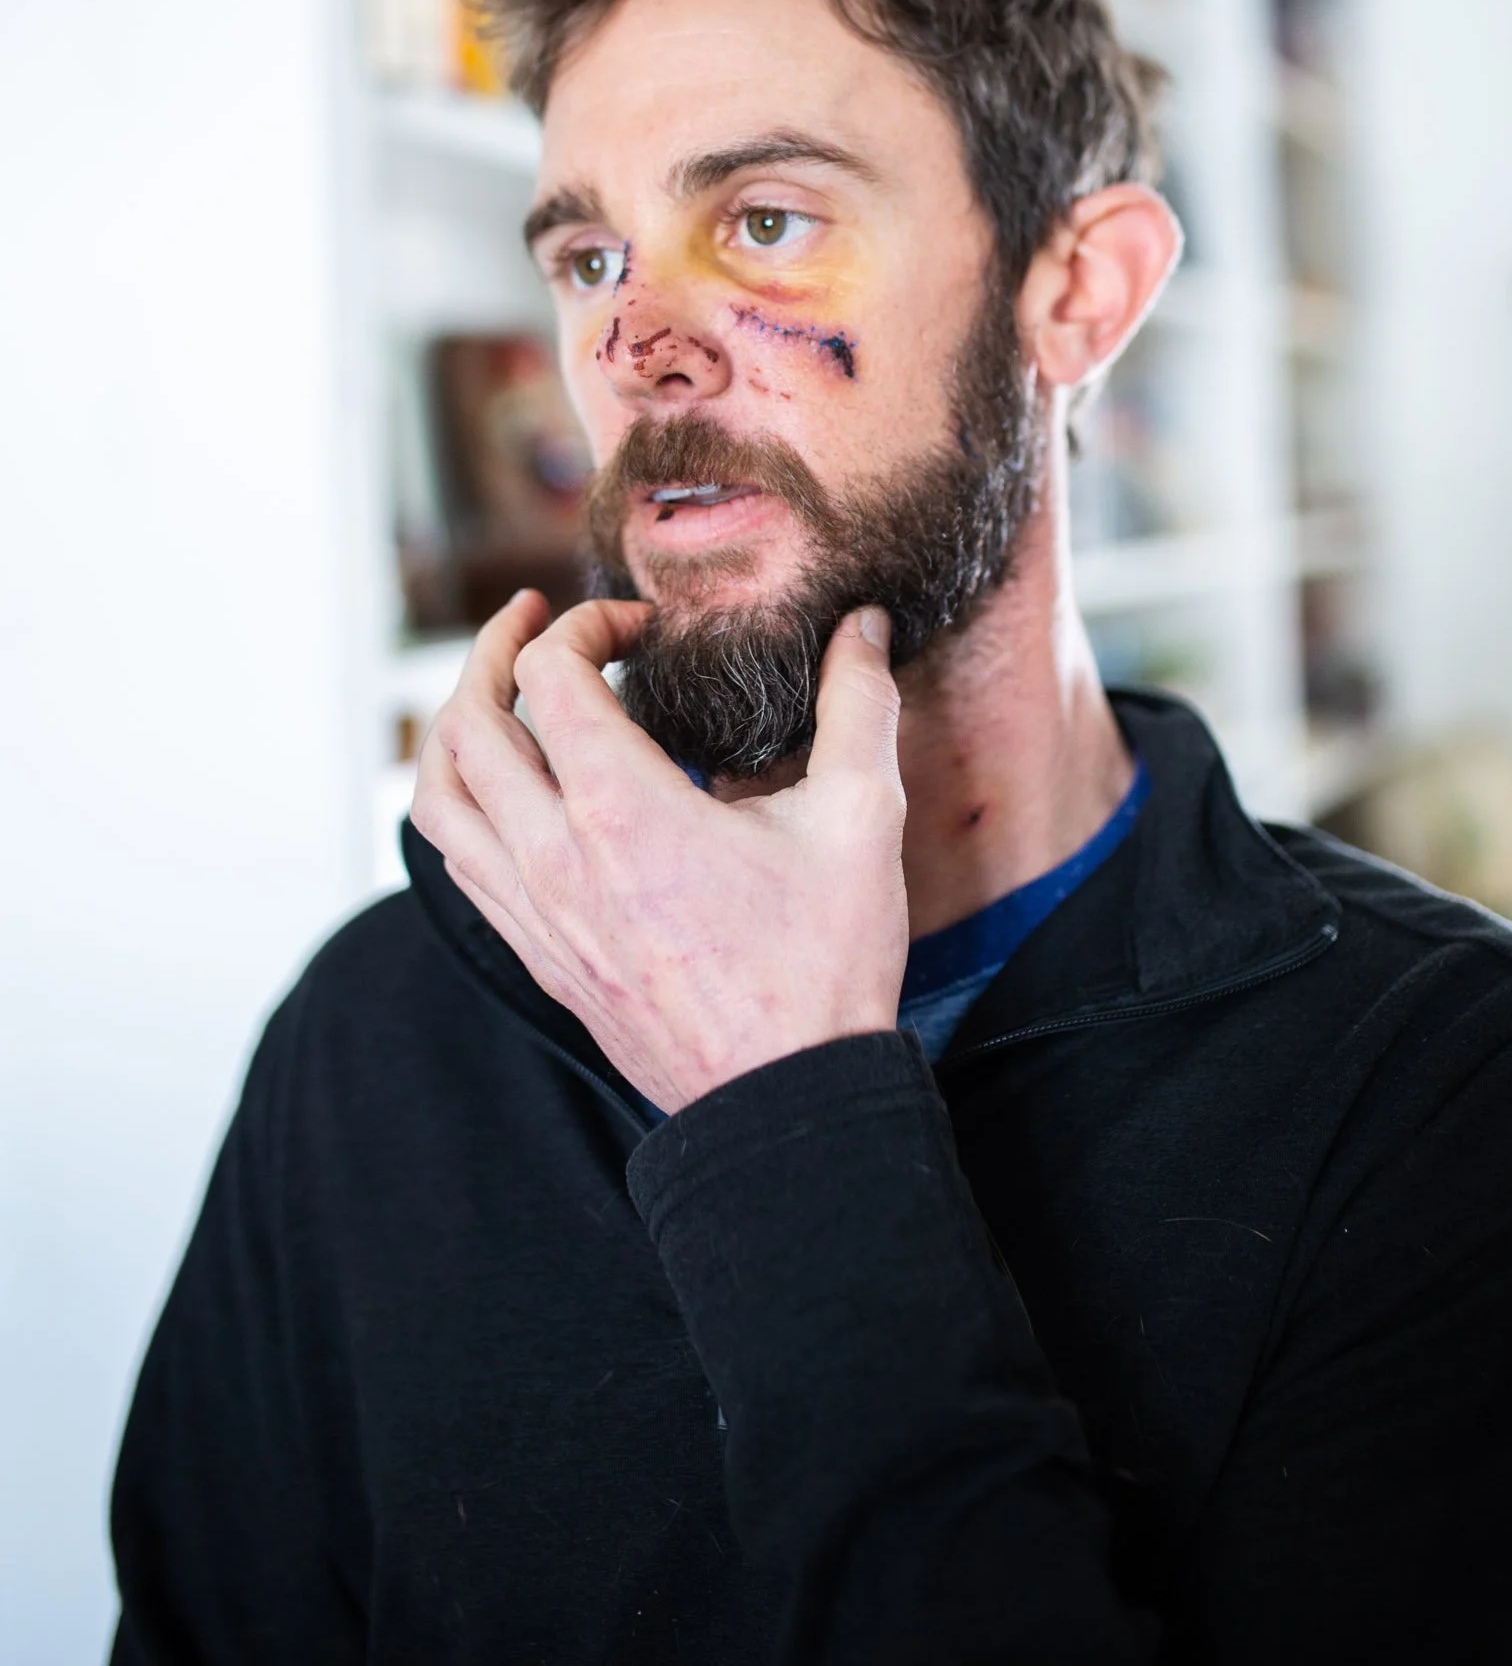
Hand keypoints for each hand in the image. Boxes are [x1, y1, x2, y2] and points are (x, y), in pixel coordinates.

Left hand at [411, 592, 908, 1112]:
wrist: (785, 1102)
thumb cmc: (822, 966)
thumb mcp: (859, 819)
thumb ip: (857, 705)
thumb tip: (860, 626)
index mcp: (622, 810)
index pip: (550, 675)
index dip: (584, 624)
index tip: (636, 628)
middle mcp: (555, 857)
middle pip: (465, 724)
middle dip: (492, 652)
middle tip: (532, 620)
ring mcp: (535, 913)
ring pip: (438, 798)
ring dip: (456, 727)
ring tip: (496, 694)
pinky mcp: (537, 955)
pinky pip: (459, 861)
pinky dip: (464, 803)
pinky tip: (510, 791)